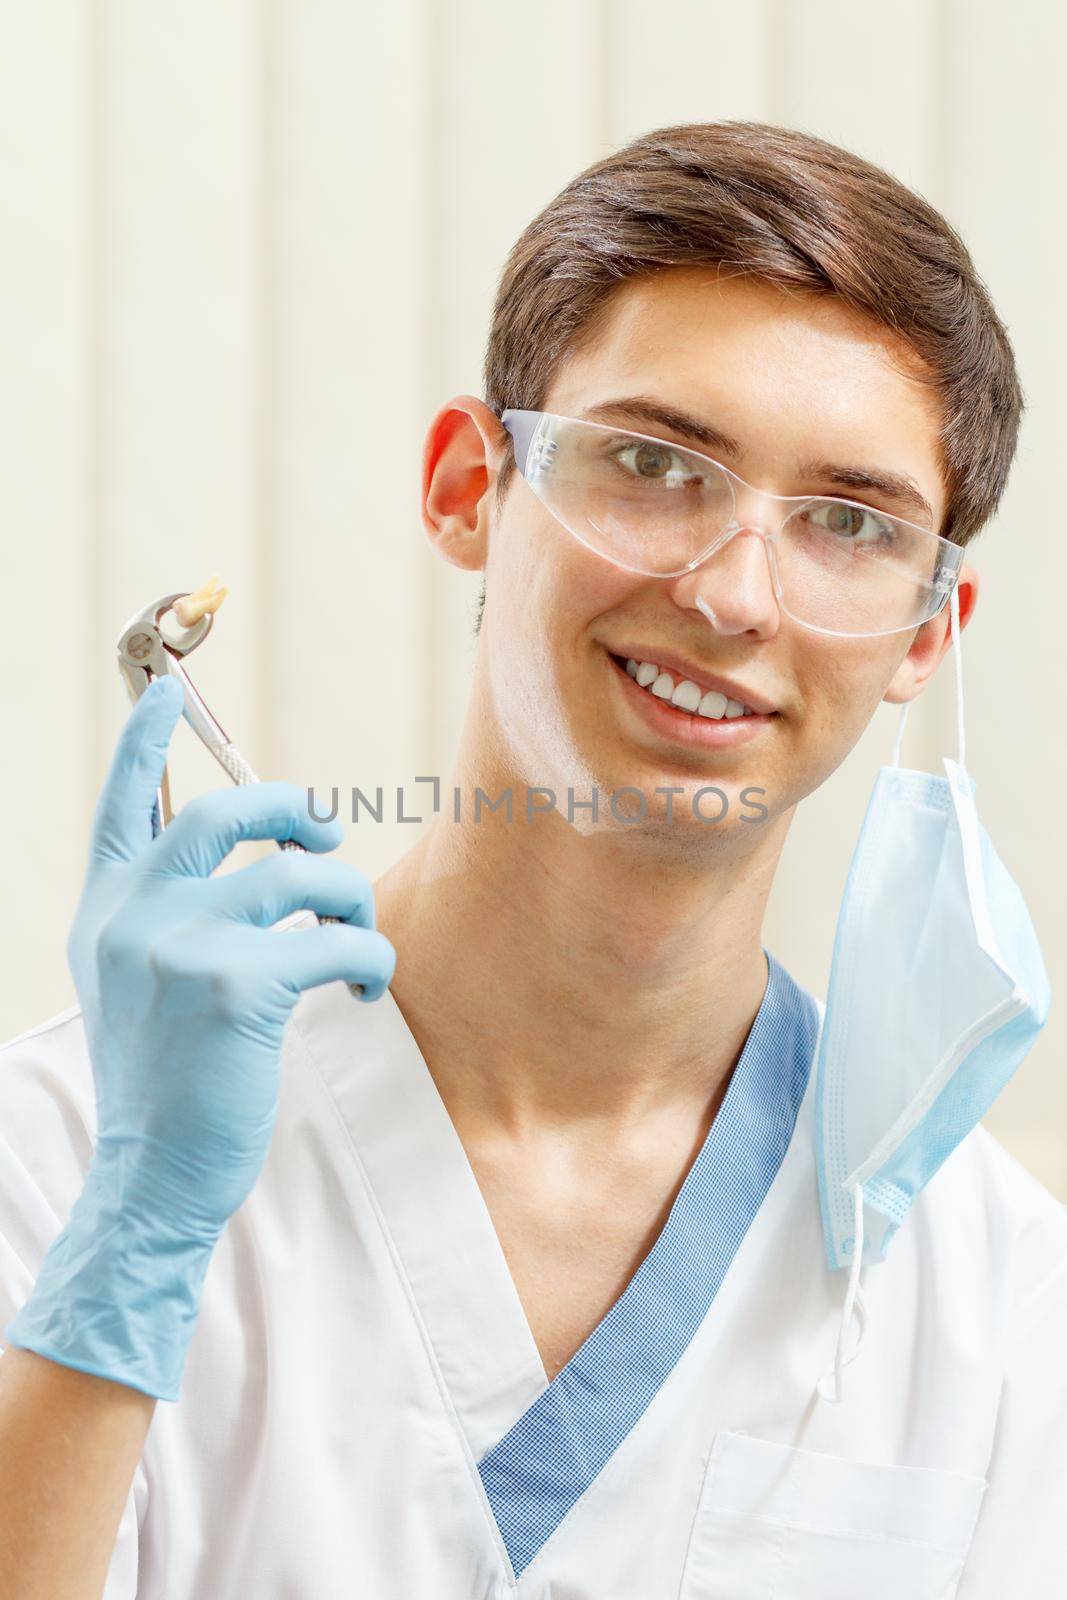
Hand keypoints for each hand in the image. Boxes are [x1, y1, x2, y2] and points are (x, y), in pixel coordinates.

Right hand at [4, 675, 394, 1397]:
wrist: (152, 1175)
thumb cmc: (163, 1081)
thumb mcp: (132, 984)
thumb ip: (160, 917)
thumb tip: (247, 864)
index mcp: (105, 911)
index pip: (122, 803)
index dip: (144, 740)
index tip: (167, 692)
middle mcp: (134, 915)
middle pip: (229, 816)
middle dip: (294, 811)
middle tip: (327, 835)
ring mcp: (180, 946)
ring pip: (300, 877)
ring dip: (348, 901)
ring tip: (356, 938)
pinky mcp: (236, 987)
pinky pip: (336, 941)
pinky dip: (368, 958)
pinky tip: (364, 989)